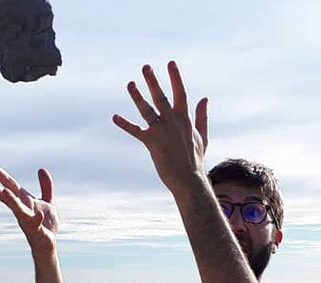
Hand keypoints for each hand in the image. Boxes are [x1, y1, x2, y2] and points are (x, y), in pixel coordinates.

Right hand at [0, 159, 58, 256]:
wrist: (48, 246)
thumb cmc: (45, 224)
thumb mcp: (47, 201)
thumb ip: (45, 186)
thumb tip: (41, 169)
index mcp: (23, 201)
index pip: (10, 185)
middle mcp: (21, 210)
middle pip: (7, 196)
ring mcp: (27, 220)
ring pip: (18, 210)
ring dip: (12, 201)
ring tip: (4, 192)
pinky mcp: (36, 230)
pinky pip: (36, 224)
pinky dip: (36, 219)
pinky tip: (39, 214)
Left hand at [112, 60, 208, 194]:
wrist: (189, 180)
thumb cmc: (195, 159)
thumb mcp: (202, 136)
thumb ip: (202, 116)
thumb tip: (205, 98)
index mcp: (185, 119)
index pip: (180, 94)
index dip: (175, 78)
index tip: (170, 63)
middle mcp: (173, 123)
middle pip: (162, 97)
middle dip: (154, 81)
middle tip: (146, 67)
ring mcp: (163, 132)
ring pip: (148, 111)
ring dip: (138, 97)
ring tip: (130, 83)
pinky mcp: (153, 143)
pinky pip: (136, 131)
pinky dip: (125, 124)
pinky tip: (115, 117)